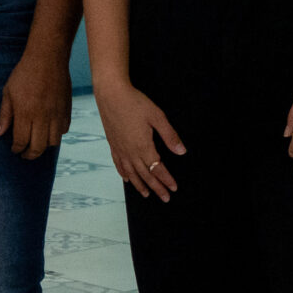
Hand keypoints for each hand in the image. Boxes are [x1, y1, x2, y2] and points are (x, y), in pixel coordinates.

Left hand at [0, 49, 70, 158]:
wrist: (47, 58)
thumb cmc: (24, 74)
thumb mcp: (8, 92)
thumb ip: (5, 115)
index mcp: (25, 113)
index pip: (21, 141)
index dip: (17, 149)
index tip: (14, 150)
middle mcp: (42, 117)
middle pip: (37, 147)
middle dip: (30, 154)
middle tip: (25, 154)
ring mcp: (56, 114)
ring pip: (53, 142)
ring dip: (44, 146)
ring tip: (36, 143)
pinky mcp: (66, 109)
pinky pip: (64, 130)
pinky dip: (56, 135)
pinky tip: (48, 130)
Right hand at [96, 78, 184, 201]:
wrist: (111, 94)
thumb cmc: (135, 103)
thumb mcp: (157, 116)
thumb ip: (169, 136)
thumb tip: (181, 152)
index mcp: (143, 146)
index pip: (157, 168)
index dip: (166, 179)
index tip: (174, 188)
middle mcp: (130, 152)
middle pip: (145, 175)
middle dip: (156, 187)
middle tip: (165, 198)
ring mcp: (120, 149)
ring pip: (131, 173)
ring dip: (140, 185)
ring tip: (147, 194)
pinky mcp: (113, 144)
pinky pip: (118, 164)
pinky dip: (124, 174)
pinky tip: (127, 179)